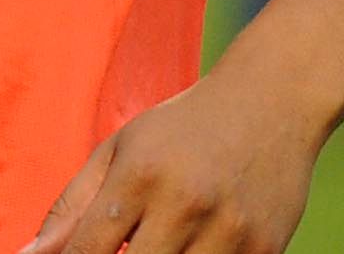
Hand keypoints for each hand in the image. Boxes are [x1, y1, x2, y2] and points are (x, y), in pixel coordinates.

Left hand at [20, 74, 324, 253]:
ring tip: (155, 240)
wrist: (271, 103)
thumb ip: (72, 207)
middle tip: (120, 246)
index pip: (88, 249)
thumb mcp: (119, 151)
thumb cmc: (180, 129)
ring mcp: (230, 232)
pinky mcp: (265, 250)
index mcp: (139, 175)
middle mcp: (185, 204)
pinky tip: (190, 244)